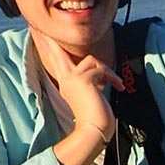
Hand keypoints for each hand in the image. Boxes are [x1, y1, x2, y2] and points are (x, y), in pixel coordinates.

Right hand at [31, 29, 121, 144]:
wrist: (94, 129)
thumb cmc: (96, 116)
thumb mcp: (90, 95)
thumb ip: (90, 81)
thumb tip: (100, 71)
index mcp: (66, 83)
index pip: (58, 62)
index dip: (52, 49)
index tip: (46, 37)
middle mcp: (66, 79)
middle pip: (60, 55)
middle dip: (55, 44)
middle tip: (48, 35)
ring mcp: (73, 78)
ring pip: (91, 60)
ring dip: (106, 70)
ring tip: (115, 83)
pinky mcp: (83, 80)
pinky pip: (101, 70)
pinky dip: (112, 77)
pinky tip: (118, 87)